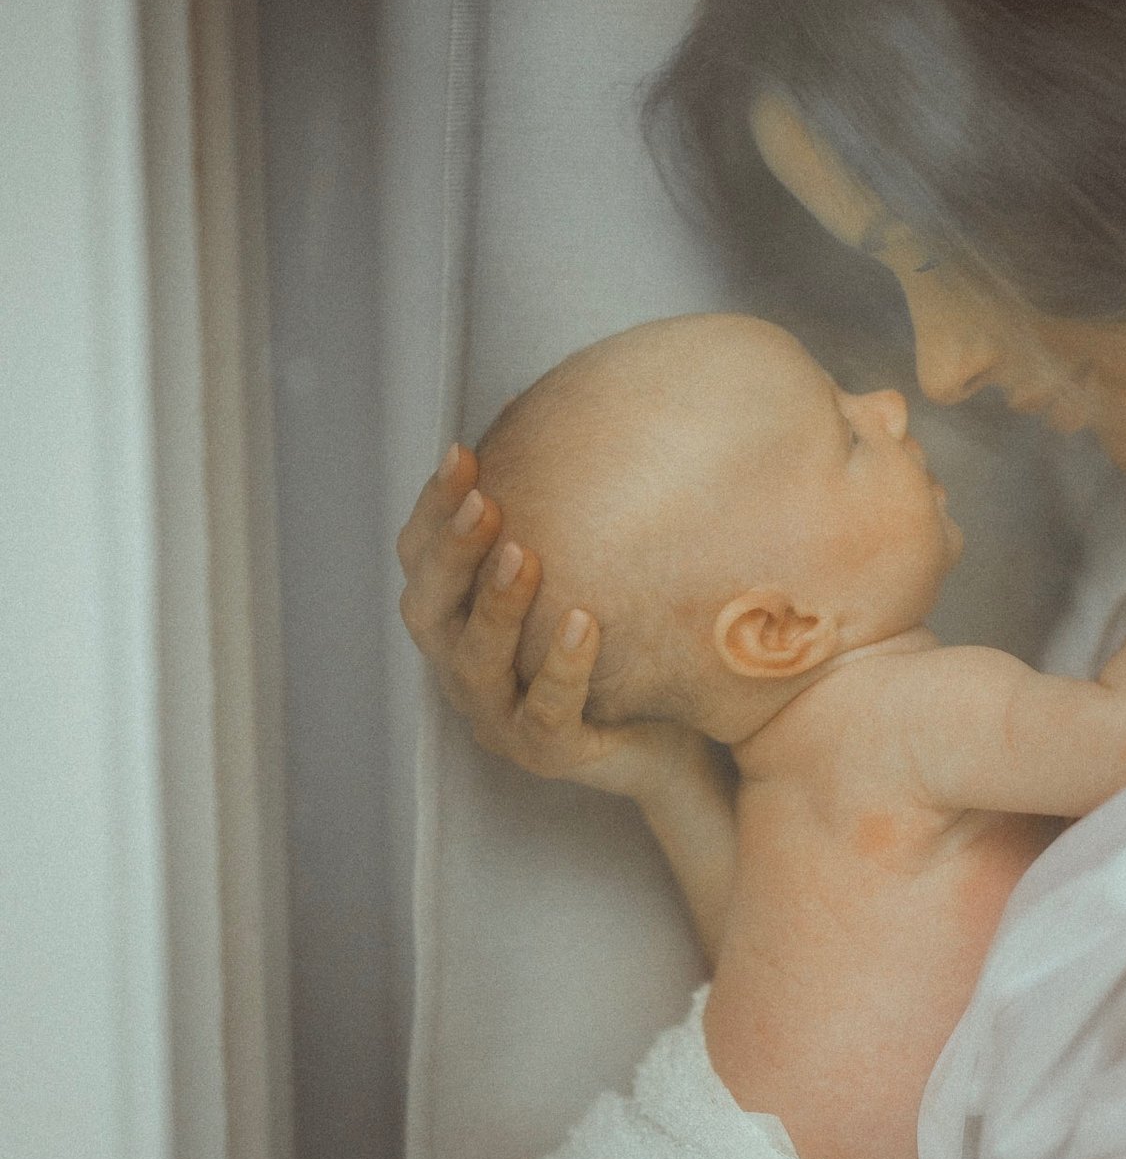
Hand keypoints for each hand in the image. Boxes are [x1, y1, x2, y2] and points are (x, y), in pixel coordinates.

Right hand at [396, 444, 682, 794]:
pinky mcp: (548, 753)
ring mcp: (500, 718)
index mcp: (458, 623)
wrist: (671, 741)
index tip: (463, 451)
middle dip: (452, 552)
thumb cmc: (617, 648)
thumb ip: (562, 515)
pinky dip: (560, 667)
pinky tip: (583, 622)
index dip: (434, 507)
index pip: (422, 559)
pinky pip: (547, 713)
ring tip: (524, 555)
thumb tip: (566, 405)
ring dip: (496, 606)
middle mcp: (464, 670)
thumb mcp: (585, 574)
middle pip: (430, 610)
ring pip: (476, 664)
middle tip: (484, 501)